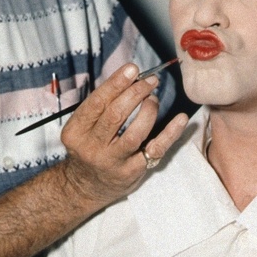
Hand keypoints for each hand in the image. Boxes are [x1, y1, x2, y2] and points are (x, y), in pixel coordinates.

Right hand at [59, 64, 187, 207]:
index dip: (116, 84)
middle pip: (115, 115)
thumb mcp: (84, 127)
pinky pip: (155, 149)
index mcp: (76, 132)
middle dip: (135, 93)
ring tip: (153, 99)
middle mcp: (92, 148)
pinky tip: (180, 119)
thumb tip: (131, 77)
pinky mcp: (132, 172)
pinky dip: (171, 133)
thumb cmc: (90, 147)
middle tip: (150, 81)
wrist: (86, 187)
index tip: (133, 69)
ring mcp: (112, 162)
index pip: (97, 103)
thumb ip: (103, 105)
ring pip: (135, 133)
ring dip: (148, 111)